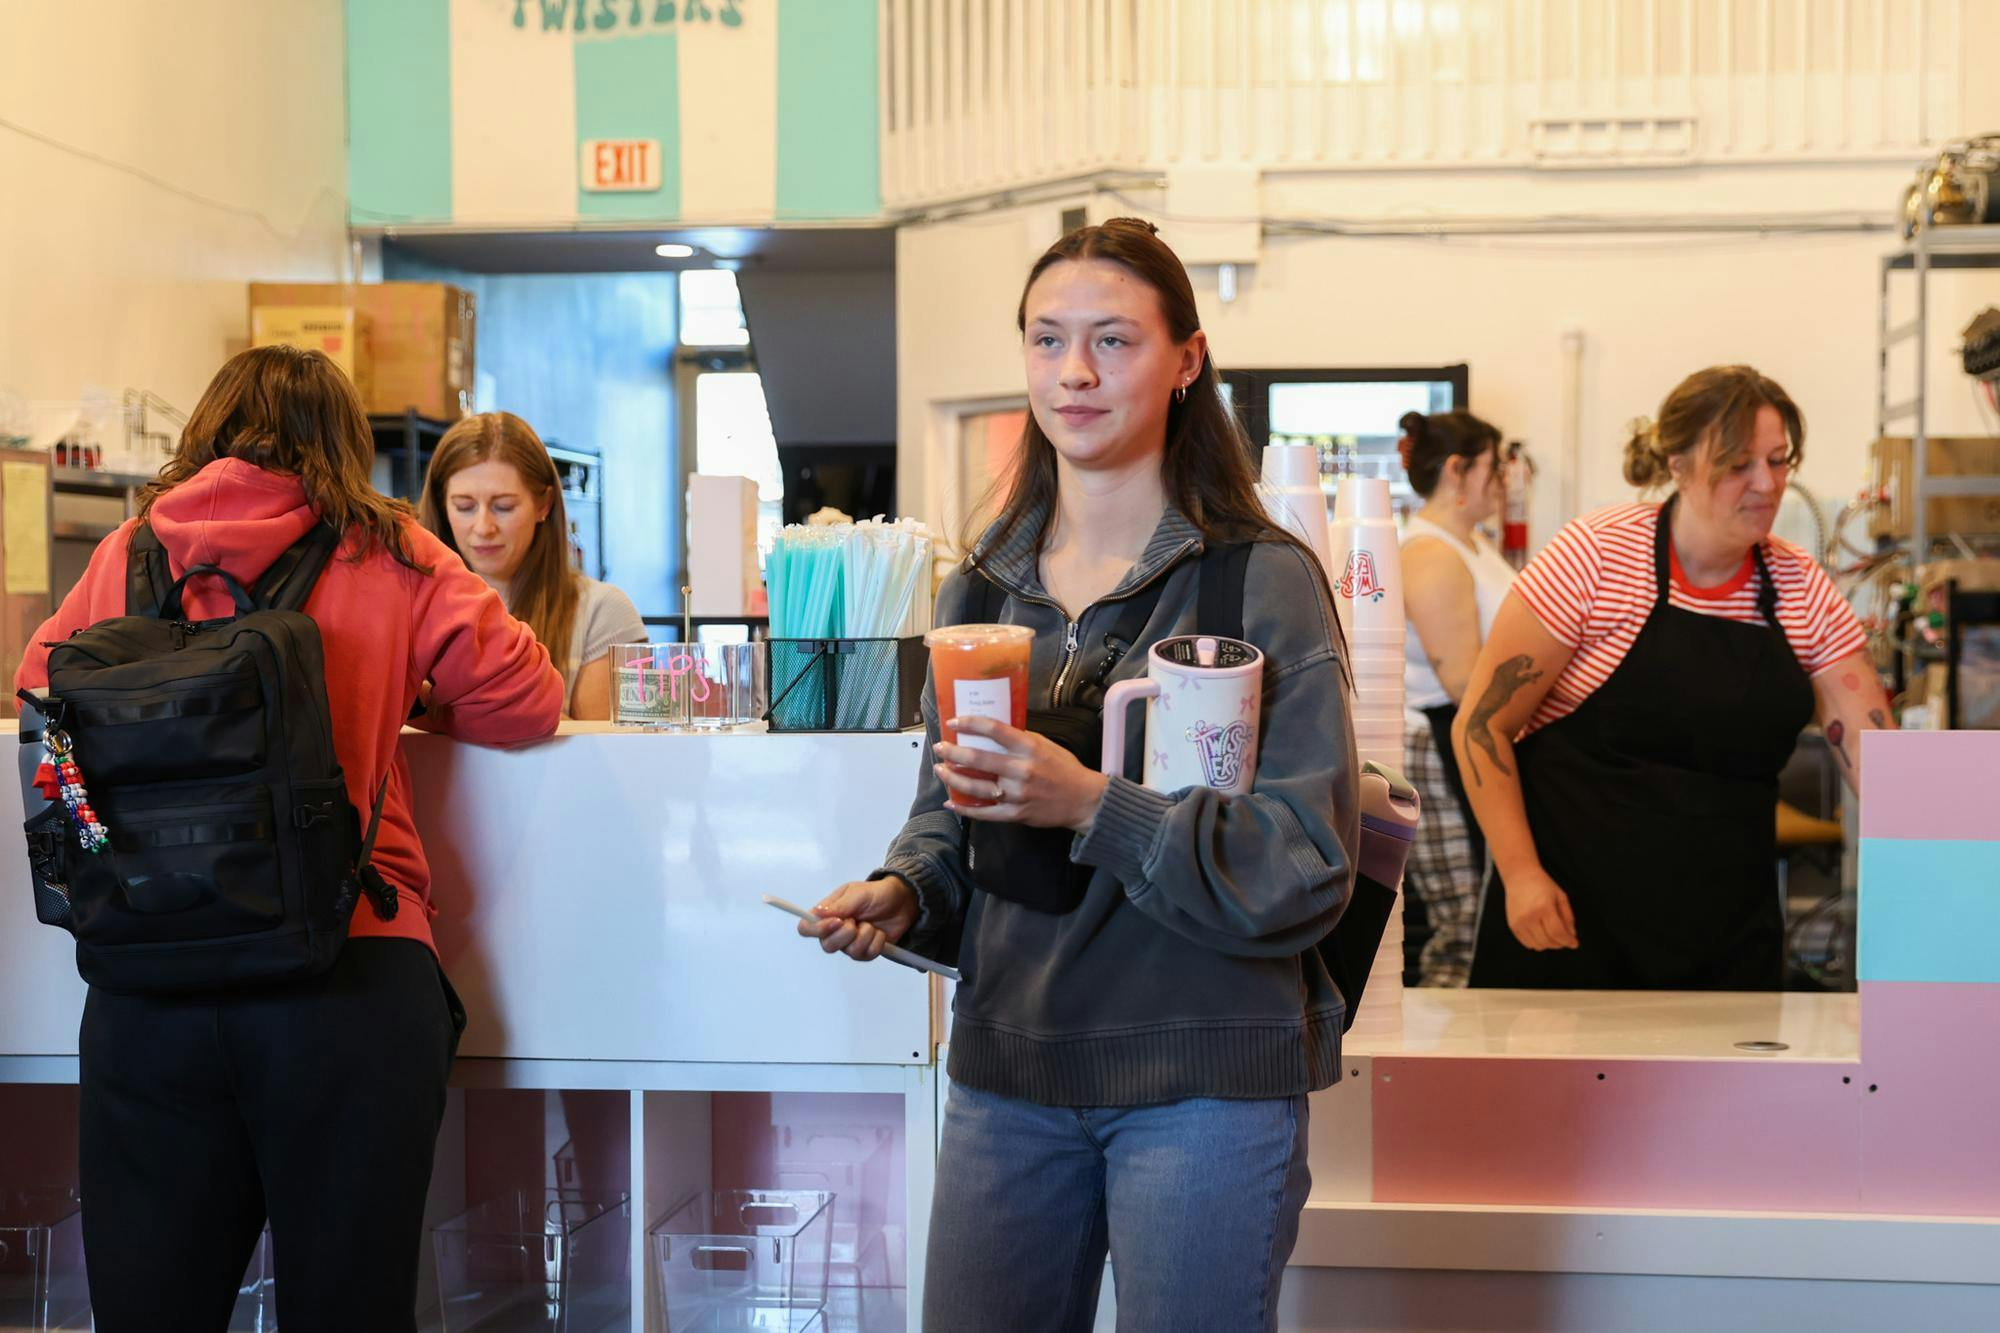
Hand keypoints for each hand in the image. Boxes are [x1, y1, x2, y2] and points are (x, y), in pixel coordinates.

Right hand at [800, 876, 918, 962]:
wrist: (901, 902)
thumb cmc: (877, 894)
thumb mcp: (858, 893)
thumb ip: (839, 905)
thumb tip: (817, 912)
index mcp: (828, 914)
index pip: (807, 928)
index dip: (816, 930)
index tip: (836, 922)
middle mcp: (835, 931)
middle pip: (827, 946)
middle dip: (846, 934)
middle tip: (857, 921)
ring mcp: (850, 944)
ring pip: (850, 952)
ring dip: (865, 936)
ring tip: (871, 924)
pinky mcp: (865, 952)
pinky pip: (866, 955)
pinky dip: (876, 942)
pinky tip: (879, 932)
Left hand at [934, 716, 1110, 833]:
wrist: (1083, 800)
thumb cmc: (1065, 769)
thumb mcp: (1046, 745)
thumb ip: (1020, 739)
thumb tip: (993, 732)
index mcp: (1029, 748)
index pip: (994, 730)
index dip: (970, 723)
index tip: (954, 722)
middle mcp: (1021, 770)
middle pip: (978, 759)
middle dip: (953, 752)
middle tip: (940, 747)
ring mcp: (1017, 794)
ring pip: (975, 787)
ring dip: (953, 778)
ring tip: (941, 770)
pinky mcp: (1015, 814)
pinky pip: (984, 813)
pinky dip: (965, 809)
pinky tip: (951, 802)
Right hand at [1503, 865, 1578, 950]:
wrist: (1520, 876)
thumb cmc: (1542, 884)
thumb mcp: (1561, 897)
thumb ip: (1568, 917)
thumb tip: (1571, 935)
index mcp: (1543, 908)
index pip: (1557, 933)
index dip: (1568, 941)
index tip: (1575, 943)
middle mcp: (1529, 917)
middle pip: (1548, 941)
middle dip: (1560, 944)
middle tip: (1565, 940)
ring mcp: (1519, 922)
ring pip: (1537, 945)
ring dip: (1548, 944)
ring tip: (1553, 936)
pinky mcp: (1512, 925)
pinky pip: (1527, 943)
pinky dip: (1536, 943)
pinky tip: (1541, 934)